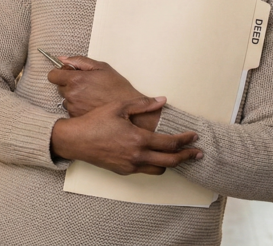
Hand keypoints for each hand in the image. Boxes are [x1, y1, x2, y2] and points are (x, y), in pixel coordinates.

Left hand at [47, 55, 159, 129]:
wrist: (128, 109)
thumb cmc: (117, 87)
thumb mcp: (102, 67)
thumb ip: (79, 61)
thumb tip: (62, 59)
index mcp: (76, 79)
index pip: (52, 75)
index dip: (59, 73)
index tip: (66, 74)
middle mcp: (72, 94)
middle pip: (59, 87)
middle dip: (68, 85)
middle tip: (85, 85)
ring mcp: (73, 108)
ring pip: (65, 100)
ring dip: (73, 97)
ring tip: (90, 97)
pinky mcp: (77, 118)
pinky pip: (71, 110)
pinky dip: (78, 108)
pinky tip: (90, 105)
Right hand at [50, 96, 201, 175]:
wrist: (75, 140)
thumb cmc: (95, 121)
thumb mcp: (119, 107)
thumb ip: (143, 104)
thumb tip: (162, 100)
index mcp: (139, 139)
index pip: (171, 143)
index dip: (186, 140)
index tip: (194, 136)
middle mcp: (137, 156)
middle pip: (171, 161)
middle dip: (187, 157)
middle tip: (197, 153)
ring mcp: (130, 166)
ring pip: (159, 169)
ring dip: (170, 163)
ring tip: (177, 156)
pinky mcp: (123, 171)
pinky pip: (145, 170)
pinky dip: (154, 165)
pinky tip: (155, 157)